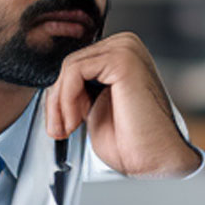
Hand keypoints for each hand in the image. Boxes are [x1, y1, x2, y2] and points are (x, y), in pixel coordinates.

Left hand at [44, 32, 201, 176]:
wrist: (153, 158)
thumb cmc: (132, 140)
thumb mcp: (93, 106)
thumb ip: (77, 87)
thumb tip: (51, 83)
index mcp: (121, 54)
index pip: (76, 63)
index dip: (60, 95)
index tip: (59, 122)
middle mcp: (126, 45)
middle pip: (70, 63)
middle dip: (57, 99)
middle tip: (59, 129)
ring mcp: (126, 49)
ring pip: (69, 67)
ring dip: (59, 103)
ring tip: (67, 128)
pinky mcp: (122, 59)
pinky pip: (74, 71)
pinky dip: (67, 99)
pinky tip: (76, 120)